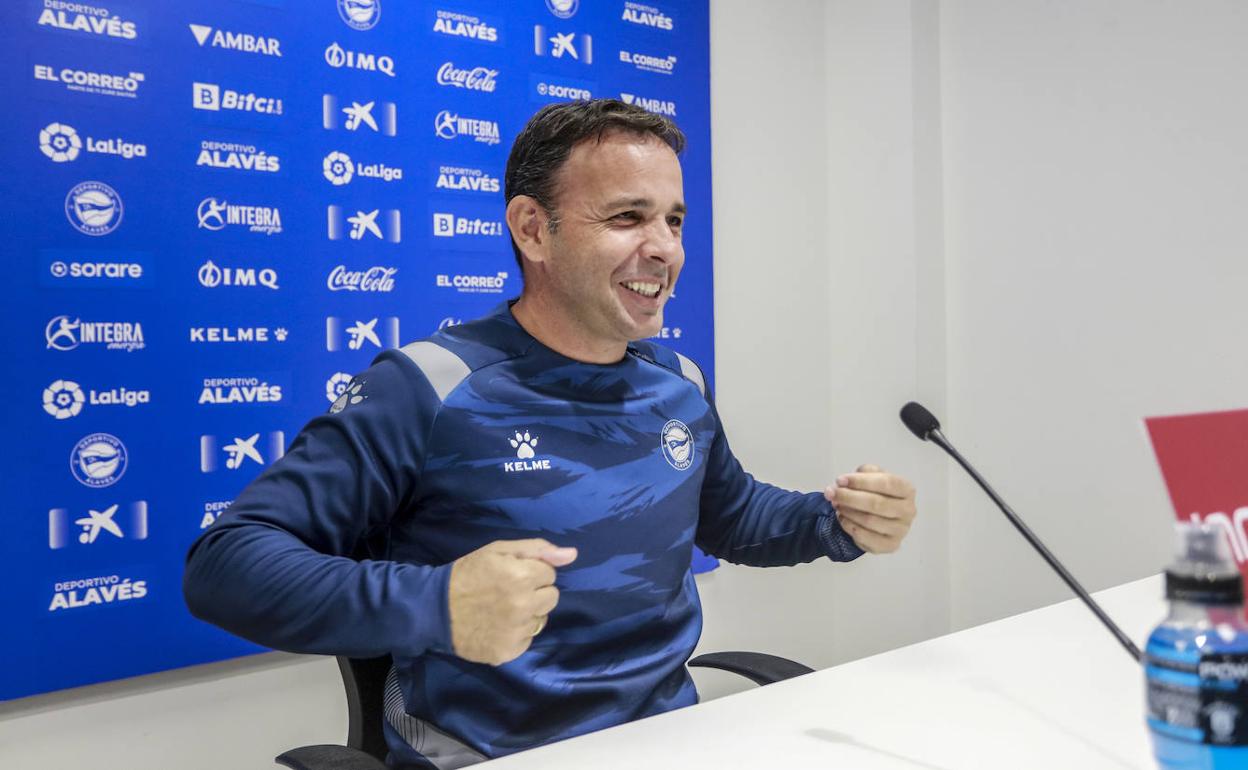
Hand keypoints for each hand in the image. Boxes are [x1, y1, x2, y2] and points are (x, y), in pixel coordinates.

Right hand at [448, 539, 575, 665]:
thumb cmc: (468, 573)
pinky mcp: (508, 651)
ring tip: (502, 610)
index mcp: (522, 576)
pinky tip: (497, 626)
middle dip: (535, 593)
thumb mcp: (498, 550)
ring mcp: (516, 631)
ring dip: (527, 614)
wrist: (435, 609)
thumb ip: (537, 550)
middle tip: (509, 592)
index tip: (513, 574)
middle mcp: (523, 605)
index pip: (550, 574)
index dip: (532, 572)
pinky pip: (527, 640)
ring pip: (540, 620)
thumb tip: (572, 555)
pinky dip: (516, 633)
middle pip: (551, 598)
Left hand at [824, 464, 916, 553]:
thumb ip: (864, 473)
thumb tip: (845, 482)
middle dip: (849, 497)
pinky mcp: (890, 545)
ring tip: (835, 504)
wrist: (880, 516)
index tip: (840, 480)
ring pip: (869, 520)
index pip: (886, 483)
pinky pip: (866, 538)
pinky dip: (849, 527)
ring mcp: (901, 530)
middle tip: (831, 493)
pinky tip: (842, 518)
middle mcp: (908, 511)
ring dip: (847, 511)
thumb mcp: (873, 476)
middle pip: (876, 503)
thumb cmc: (877, 492)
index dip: (861, 481)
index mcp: (907, 490)